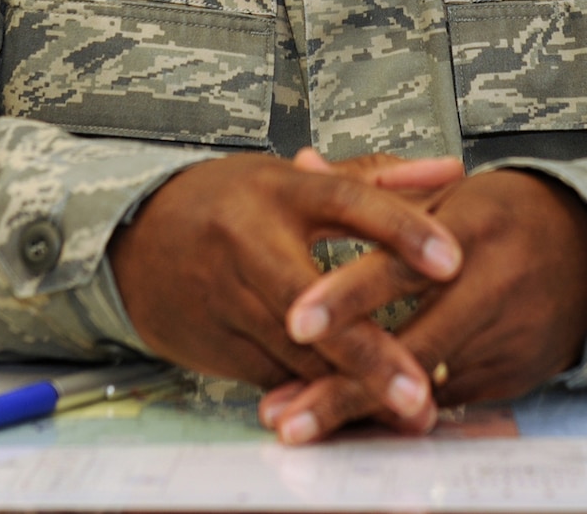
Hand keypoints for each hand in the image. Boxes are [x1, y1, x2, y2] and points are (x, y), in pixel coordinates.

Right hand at [107, 153, 462, 417]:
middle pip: (315, 303)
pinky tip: (361, 416)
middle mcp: (249, 244)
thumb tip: (450, 170)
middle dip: (369, 353)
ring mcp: (228, 300)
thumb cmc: (228, 204)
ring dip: (353, 391)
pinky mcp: (218, 346)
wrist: (134, 240)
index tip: (452, 261)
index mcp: (279, 191)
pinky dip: (319, 399)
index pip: (348, 203)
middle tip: (421, 388)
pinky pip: (278, 378)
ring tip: (412, 413)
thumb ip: (377, 179)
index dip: (402, 230)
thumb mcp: (296, 180)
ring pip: (297, 356)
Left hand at [258, 169, 586, 444]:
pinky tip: (350, 421)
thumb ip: (370, 191)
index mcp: (471, 229)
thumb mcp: (445, 191)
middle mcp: (492, 287)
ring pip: (424, 385)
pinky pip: (445, 398)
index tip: (294, 321)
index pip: (399, 266)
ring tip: (298, 423)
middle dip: (344, 386)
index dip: (347, 297)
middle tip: (284, 415)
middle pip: (410, 347)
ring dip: (358, 407)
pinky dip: (398, 410)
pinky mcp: (514, 373)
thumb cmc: (507, 215)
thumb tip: (301, 165)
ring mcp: (506, 337)